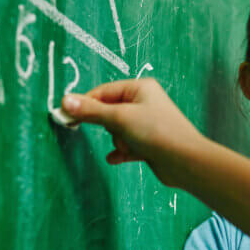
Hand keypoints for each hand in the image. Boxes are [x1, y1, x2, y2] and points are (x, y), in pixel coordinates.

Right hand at [61, 79, 204, 187]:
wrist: (185, 161)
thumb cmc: (155, 131)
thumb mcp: (119, 118)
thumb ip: (91, 111)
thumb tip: (65, 101)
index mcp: (140, 88)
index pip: (103, 92)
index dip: (85, 103)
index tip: (67, 116)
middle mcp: (144, 103)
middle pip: (109, 111)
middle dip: (108, 126)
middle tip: (115, 132)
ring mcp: (146, 123)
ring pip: (117, 131)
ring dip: (119, 140)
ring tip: (131, 145)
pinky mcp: (148, 143)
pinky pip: (126, 145)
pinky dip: (121, 151)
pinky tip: (117, 158)